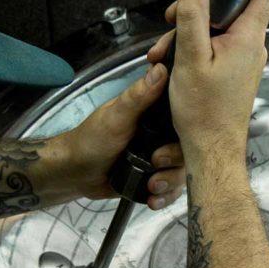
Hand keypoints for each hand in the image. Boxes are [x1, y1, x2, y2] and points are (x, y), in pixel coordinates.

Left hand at [51, 48, 185, 210]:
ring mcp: (159, 155)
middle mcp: (161, 132)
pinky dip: (164, 196)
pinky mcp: (155, 176)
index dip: (192, 122)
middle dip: (176, 159)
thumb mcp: (116, 116)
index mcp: (155, 111)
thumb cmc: (91, 140)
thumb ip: (139, 96)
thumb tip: (161, 68)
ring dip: (169, 181)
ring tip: (151, 185)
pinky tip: (152, 198)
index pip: (186, 111)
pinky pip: (171, 188)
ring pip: (182, 169)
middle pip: (188, 145)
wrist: (76, 174)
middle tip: (156, 162)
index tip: (186, 133)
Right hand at [165, 0, 268, 162]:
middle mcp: (252, 47)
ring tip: (165, 52)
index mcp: (248, 38)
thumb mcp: (190, 58)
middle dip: (198, 8)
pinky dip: (195, 50)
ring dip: (190, 34)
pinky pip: (217, 49)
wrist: (211, 150)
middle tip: (173, 19)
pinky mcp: (235, 74)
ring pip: (219, 31)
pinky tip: (175, 63)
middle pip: (231, 9)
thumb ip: (192, 16)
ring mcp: (245, 61)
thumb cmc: (204, 113)